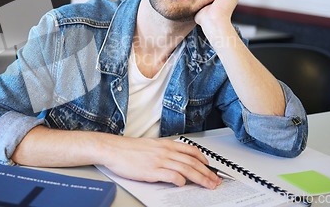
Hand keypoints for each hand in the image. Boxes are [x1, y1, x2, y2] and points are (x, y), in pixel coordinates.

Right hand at [103, 137, 220, 189]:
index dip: (203, 159)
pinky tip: (184, 185)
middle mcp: (165, 151)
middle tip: (215, 180)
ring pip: (187, 169)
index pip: (191, 150)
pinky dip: (181, 181)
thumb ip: (163, 151)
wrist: (113, 149)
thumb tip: (174, 160)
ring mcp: (160, 161)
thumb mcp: (150, 146)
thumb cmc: (128, 149)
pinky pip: (172, 176)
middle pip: (193, 162)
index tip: (210, 166)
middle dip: (207, 172)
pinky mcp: (152, 171)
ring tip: (208, 185)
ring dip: (200, 178)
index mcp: (165, 144)